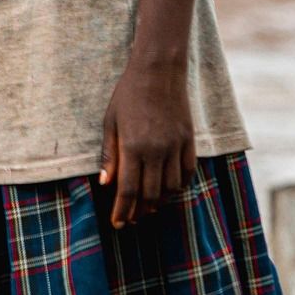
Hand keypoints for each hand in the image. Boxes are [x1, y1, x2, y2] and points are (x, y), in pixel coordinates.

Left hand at [98, 57, 195, 227]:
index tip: (117, 224)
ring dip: (159, 203)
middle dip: (139, 212)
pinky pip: (187, 173)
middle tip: (131, 220)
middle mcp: (156, 151)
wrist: (159, 71)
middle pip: (150, 195)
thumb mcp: (111, 121)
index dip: (122, 211)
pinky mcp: (189, 141)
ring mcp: (175, 147)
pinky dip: (178, 187)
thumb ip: (110, 154)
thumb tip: (105, 183)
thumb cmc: (128, 94)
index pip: (128, 190)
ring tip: (148, 209)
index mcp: (133, 147)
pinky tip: (169, 191)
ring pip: (171, 188)